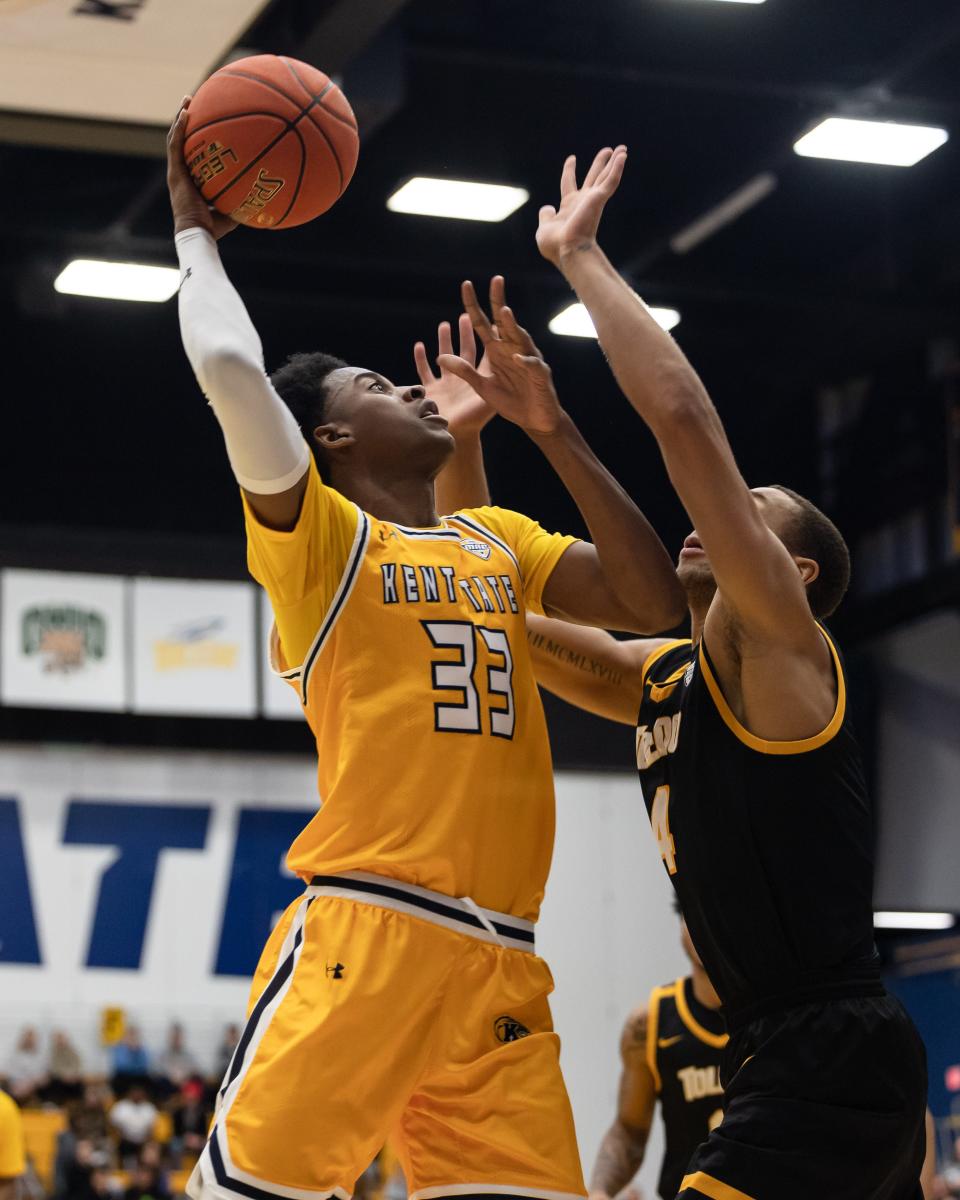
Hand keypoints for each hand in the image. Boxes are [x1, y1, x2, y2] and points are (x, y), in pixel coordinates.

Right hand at [166, 96, 237, 239]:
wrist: (198, 234)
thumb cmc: (214, 229)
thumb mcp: (231, 211)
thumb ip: (241, 200)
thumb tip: (263, 197)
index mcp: (190, 180)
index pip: (190, 155)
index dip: (193, 139)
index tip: (203, 125)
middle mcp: (181, 173)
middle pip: (181, 141)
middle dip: (185, 121)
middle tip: (193, 104)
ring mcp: (176, 172)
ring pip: (175, 138)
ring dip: (180, 117)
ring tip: (188, 99)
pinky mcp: (175, 172)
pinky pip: (176, 145)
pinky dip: (180, 127)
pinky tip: (187, 112)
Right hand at [414, 313, 493, 438]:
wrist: (454, 438)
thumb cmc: (474, 421)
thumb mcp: (486, 396)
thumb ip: (489, 378)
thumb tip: (493, 359)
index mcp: (479, 379)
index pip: (485, 353)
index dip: (487, 337)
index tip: (489, 319)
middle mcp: (463, 380)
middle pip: (465, 351)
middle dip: (465, 334)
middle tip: (465, 316)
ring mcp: (447, 385)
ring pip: (445, 358)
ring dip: (444, 342)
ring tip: (445, 325)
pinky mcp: (432, 391)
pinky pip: (424, 372)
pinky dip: (421, 359)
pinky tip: (420, 345)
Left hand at [437, 277, 562, 436]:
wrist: (534, 420)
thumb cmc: (510, 401)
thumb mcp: (481, 386)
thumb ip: (463, 371)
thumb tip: (439, 357)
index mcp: (496, 350)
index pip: (482, 323)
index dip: (473, 306)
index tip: (465, 285)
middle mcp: (512, 350)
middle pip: (503, 322)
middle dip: (499, 301)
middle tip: (495, 280)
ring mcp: (527, 360)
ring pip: (520, 339)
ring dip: (512, 326)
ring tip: (505, 313)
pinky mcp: (539, 376)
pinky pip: (532, 366)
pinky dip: (526, 361)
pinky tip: (519, 357)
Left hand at [536, 145, 626, 266]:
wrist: (566, 250)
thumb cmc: (555, 245)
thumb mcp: (544, 227)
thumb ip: (546, 216)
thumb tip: (547, 208)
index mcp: (568, 207)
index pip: (568, 183)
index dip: (569, 170)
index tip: (572, 158)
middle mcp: (582, 202)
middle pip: (593, 177)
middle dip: (600, 163)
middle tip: (609, 150)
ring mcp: (592, 200)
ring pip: (605, 176)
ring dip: (614, 162)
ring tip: (622, 148)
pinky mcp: (599, 199)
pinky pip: (610, 181)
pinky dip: (617, 169)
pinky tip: (623, 156)